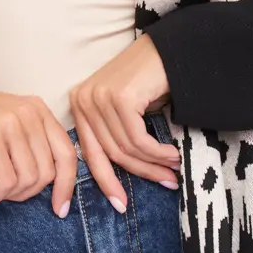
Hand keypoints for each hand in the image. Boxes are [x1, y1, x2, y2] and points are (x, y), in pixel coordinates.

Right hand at [0, 88, 77, 216]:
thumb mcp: (10, 123)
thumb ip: (32, 143)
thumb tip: (54, 183)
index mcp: (38, 109)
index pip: (67, 153)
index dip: (67, 185)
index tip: (60, 208)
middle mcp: (29, 113)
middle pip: (47, 172)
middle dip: (27, 193)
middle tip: (4, 193)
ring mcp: (11, 123)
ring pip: (28, 179)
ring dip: (7, 194)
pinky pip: (6, 181)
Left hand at [68, 33, 180, 212]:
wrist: (172, 47)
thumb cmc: (151, 79)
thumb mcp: (126, 110)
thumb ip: (115, 135)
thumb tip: (117, 179)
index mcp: (79, 103)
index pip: (89, 152)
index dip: (105, 182)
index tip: (120, 205)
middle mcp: (83, 99)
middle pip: (109, 153)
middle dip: (139, 174)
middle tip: (166, 185)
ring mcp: (99, 97)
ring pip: (126, 149)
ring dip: (154, 164)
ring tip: (174, 171)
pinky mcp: (119, 98)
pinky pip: (138, 139)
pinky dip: (158, 153)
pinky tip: (173, 155)